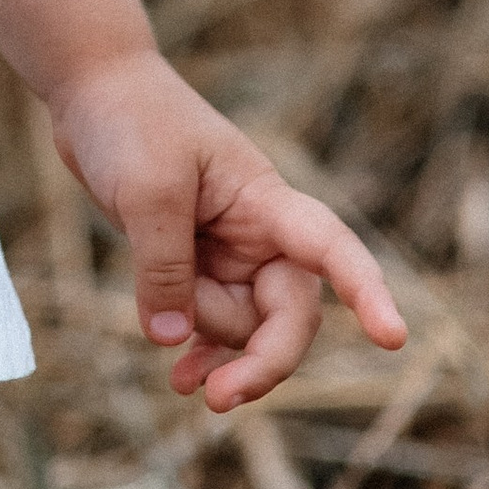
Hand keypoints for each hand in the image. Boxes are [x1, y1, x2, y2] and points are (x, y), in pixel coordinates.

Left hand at [50, 47, 407, 409]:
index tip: (393, 337)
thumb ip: (164, 267)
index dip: (366, 292)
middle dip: (263, 362)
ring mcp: (228, 253)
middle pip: (288, 315)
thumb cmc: (133, 122)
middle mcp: (259, 234)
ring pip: (241, 325)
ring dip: (212, 347)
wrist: (95, 89)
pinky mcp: (194, 264)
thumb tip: (172, 339)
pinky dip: (201, 353)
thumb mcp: (146, 191)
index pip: (331, 248)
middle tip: (218, 399)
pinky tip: (183, 379)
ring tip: (174, 366)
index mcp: (267, 202)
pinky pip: (211, 325)